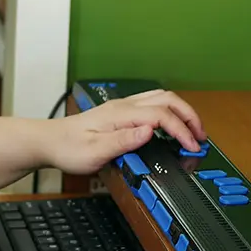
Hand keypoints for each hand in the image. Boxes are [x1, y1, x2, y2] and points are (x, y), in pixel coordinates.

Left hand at [40, 89, 207, 175]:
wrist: (49, 141)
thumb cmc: (69, 148)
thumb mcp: (94, 152)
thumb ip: (123, 142)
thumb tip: (149, 131)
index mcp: (121, 114)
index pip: (161, 115)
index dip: (181, 130)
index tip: (192, 147)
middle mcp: (124, 105)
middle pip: (167, 99)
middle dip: (189, 116)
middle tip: (201, 136)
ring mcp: (123, 106)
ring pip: (162, 98)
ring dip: (181, 112)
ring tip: (192, 131)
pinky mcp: (121, 112)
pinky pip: (153, 104)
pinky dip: (170, 112)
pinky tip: (171, 127)